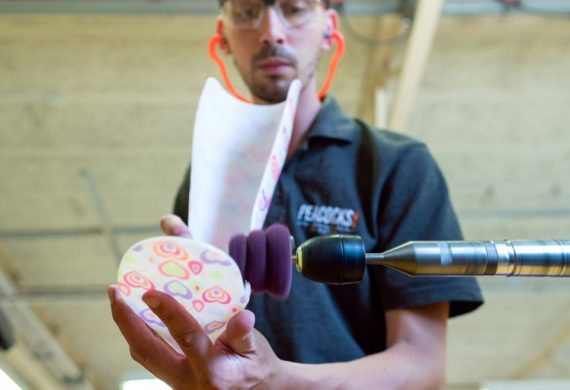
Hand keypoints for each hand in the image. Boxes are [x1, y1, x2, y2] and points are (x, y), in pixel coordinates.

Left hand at [109, 287, 280, 388]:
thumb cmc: (256, 365)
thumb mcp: (256, 349)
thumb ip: (243, 334)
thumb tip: (244, 316)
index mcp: (213, 372)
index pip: (186, 337)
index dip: (167, 313)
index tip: (149, 292)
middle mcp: (188, 381)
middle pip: (147, 351)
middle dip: (125, 320)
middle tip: (114, 290)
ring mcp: (177, 383)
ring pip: (143, 355)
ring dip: (127, 327)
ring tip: (119, 298)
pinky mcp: (172, 380)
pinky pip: (149, 358)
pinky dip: (139, 335)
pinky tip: (135, 316)